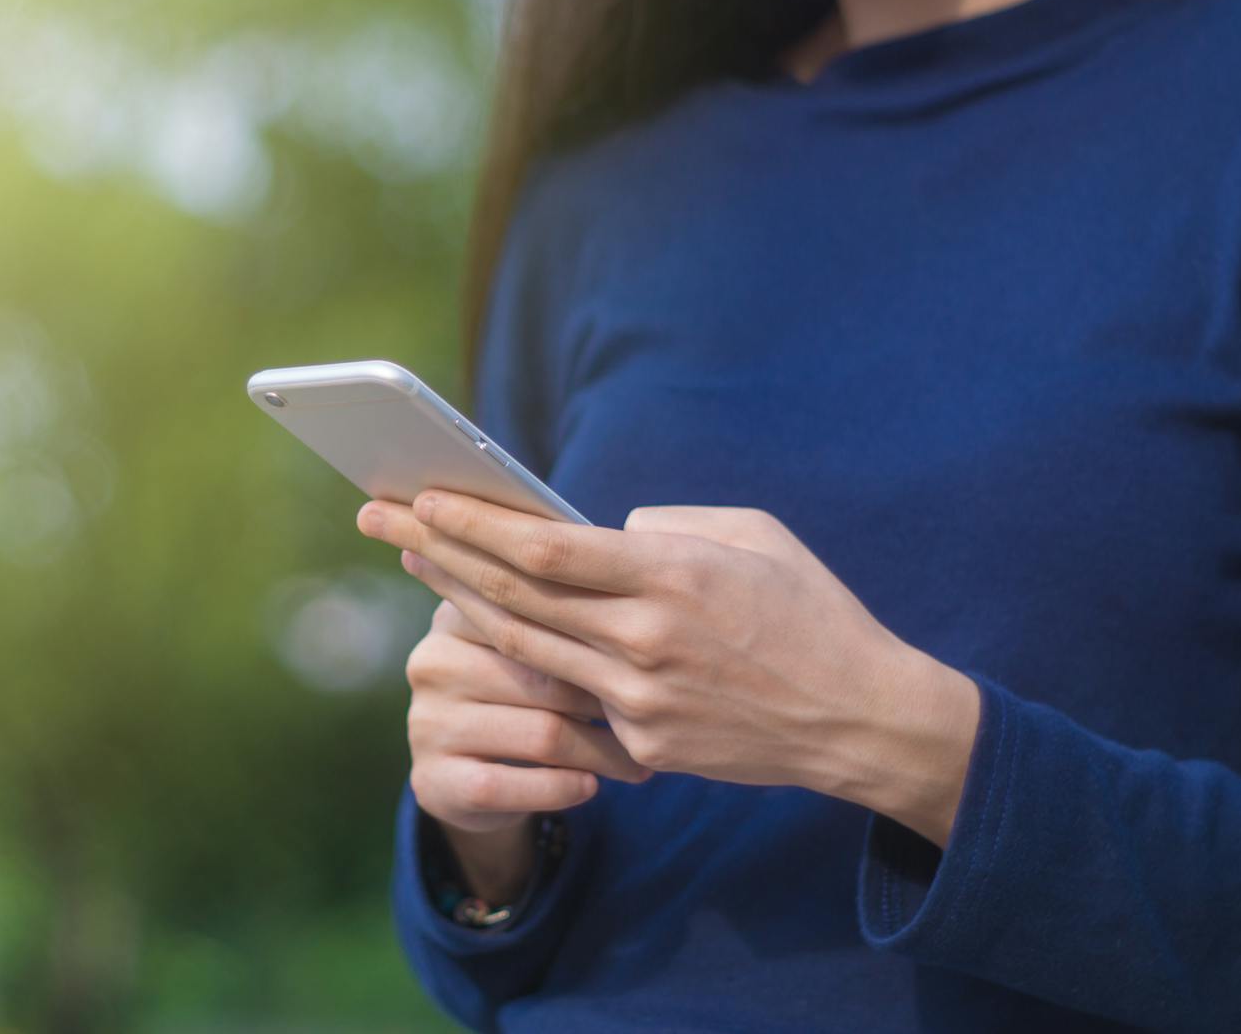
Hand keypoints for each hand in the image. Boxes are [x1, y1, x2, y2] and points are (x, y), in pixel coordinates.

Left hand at [359, 493, 980, 846]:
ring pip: (522, 646)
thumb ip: (667, 527)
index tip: (424, 494)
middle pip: (513, 595)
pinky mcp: (641, 745)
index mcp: (672, 577)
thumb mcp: (752, 534)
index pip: (544, 547)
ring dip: (459, 601)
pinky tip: (482, 630)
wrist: (859, 720)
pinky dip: (518, 660)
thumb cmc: (810, 610)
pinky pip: (566, 696)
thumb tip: (600, 532)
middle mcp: (644, 641)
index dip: (474, 521)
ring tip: (415, 561)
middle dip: (437, 550)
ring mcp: (637, 701)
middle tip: (381, 517)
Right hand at [402, 598, 651, 902]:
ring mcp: (426, 722)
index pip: (538, 616)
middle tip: (656, 718)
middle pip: (546, 679)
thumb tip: (646, 596)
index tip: (652, 659)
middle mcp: (432, 661)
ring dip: (600, 754)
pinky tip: (590, 787)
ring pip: (539, 735)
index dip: (600, 644)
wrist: (471, 776)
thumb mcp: (536, 648)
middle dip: (609, 703)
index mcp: (458, 612)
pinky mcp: (431, 778)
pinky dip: (559, 789)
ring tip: (639, 762)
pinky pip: (508, 785)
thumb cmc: (525, 694)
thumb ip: (568, 615)